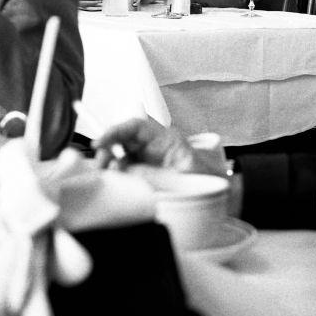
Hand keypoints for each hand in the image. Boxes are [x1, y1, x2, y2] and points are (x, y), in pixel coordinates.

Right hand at [93, 117, 214, 174]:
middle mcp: (152, 146)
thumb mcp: (183, 170)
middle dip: (107, 148)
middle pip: (122, 140)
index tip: (100, 142)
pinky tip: (114, 182)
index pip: (134, 126)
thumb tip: (125, 170)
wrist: (215, 190)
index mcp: (163, 138)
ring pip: (120, 156)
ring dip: (109, 163)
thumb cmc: (204, 176)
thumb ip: (154, 171)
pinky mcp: (144, 175)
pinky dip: (116, 176)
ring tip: (106, 174)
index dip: (115, 131)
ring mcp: (147, 160)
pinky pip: (125, 172)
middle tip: (100, 164)